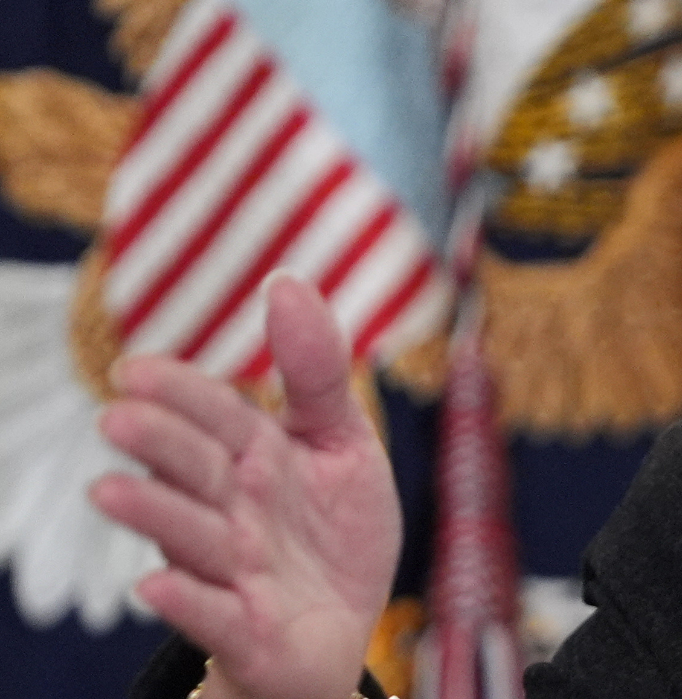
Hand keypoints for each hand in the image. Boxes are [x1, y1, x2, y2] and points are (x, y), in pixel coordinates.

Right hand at [91, 275, 401, 698]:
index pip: (217, 417)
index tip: (135, 368)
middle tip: (118, 417)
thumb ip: (317, 371)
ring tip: (110, 491)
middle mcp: (235, 511)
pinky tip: (157, 585)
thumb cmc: (332, 528)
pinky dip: (188, 601)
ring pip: (194, 539)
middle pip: (197, 471)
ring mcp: (237, 570)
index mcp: (256, 459)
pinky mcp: (249, 630)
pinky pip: (216, 615)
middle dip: (161, 445)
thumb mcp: (342, 441)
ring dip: (154, 515)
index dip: (182, 392)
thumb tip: (286, 280)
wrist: (340, 628)